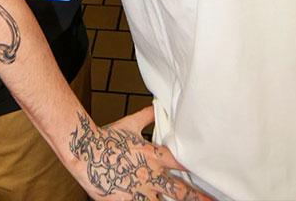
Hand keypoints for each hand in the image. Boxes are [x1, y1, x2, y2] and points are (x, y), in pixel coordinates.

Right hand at [69, 106, 216, 199]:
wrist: (86, 152)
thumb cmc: (107, 138)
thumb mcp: (129, 124)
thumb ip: (146, 116)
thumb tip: (156, 104)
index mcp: (153, 155)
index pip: (181, 162)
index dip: (196, 167)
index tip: (209, 172)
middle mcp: (151, 174)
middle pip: (180, 191)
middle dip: (198, 198)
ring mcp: (141, 191)